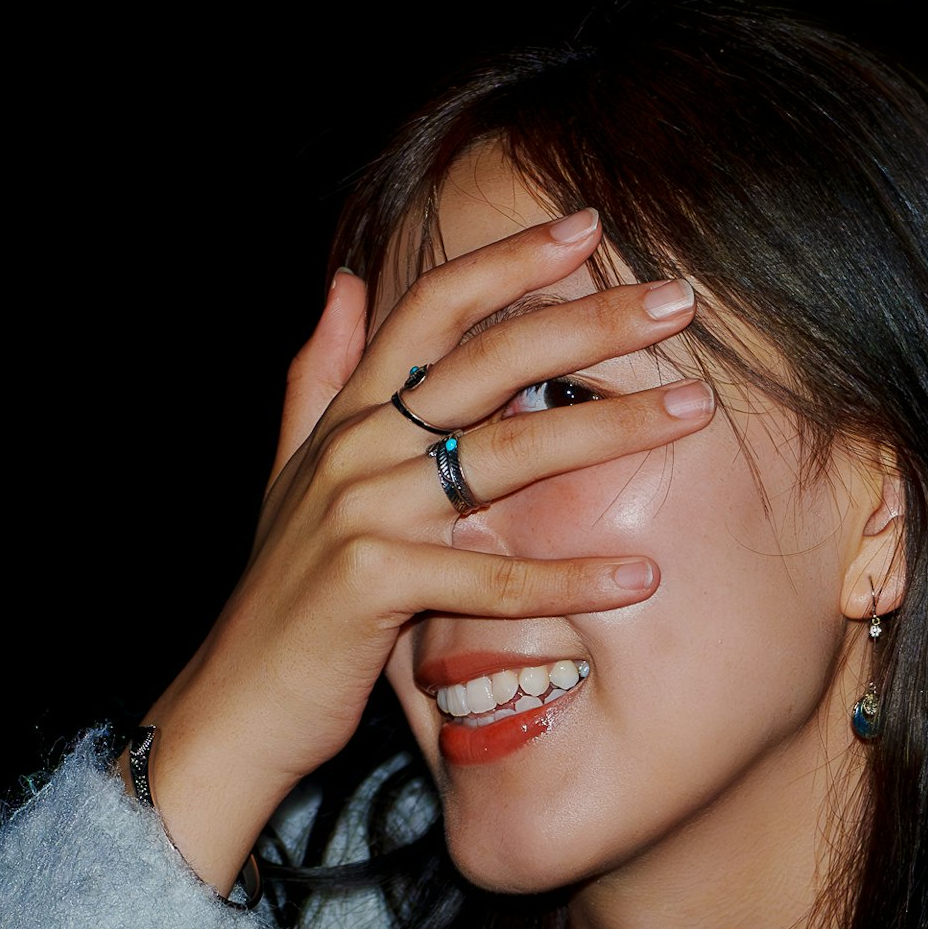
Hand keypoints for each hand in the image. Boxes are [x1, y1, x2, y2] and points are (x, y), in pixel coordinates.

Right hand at [139, 210, 712, 890]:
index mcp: (348, 414)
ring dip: (610, 427)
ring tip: (692, 408)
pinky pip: (493, 577)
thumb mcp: (291, 471)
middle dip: (591, 321)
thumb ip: (320, 374)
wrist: (235, 703)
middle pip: (489, 359)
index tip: (586, 225)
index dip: (508, 258)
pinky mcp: (377, 586)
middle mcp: (358, 447)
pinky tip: (641, 575)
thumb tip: (342, 282)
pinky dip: (571, 578)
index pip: (433, 307)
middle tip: (679, 299)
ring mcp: (365, 512)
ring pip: (506, 452)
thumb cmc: (283, 594)